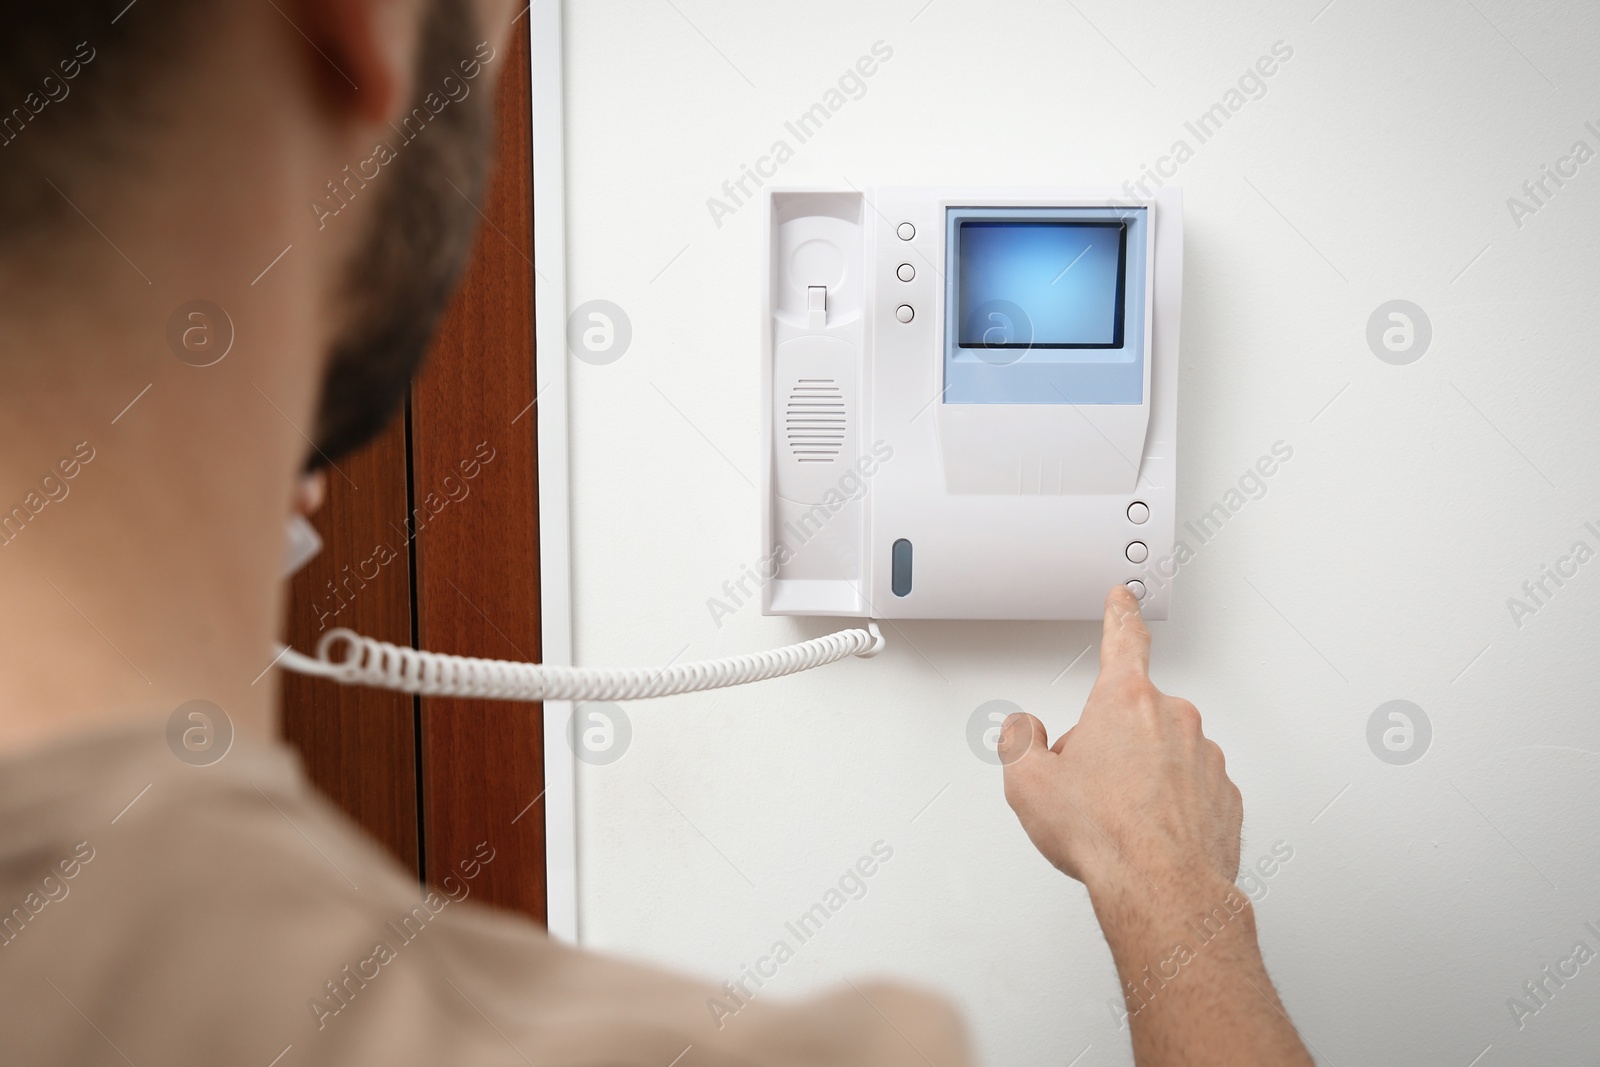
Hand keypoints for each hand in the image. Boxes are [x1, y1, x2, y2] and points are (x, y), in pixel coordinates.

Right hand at [998, 585, 1241, 903]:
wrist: (1162, 890)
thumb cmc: (1106, 837)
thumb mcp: (1028, 784)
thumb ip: (1020, 742)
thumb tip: (1025, 731)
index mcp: (1124, 702)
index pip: (1122, 640)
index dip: (1119, 615)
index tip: (1123, 598)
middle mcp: (1173, 719)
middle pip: (1132, 715)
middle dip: (1109, 742)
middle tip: (1089, 786)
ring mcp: (1205, 758)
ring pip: (1163, 754)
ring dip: (1141, 776)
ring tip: (1119, 819)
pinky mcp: (1224, 796)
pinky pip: (1190, 789)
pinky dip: (1171, 805)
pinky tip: (1148, 834)